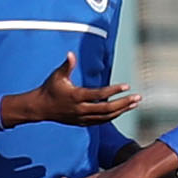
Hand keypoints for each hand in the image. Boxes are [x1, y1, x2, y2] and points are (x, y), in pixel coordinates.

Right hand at [3, 54, 140, 128]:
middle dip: (123, 103)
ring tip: (134, 104)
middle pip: (106, 109)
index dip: (113, 91)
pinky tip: (122, 110)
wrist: (40, 108)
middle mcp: (80, 109)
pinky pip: (100, 122)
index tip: (126, 86)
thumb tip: (70, 54)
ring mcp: (82, 118)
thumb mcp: (57, 76)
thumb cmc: (50, 88)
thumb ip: (67, 65)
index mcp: (76, 96)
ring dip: (121, 111)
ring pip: (105, 118)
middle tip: (137, 97)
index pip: (99, 95)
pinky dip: (112, 117)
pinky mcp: (82, 123)